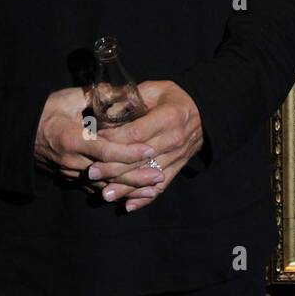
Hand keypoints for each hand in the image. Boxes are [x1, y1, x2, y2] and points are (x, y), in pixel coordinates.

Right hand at [33, 86, 161, 200]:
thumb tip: (121, 90)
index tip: (150, 150)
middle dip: (135, 176)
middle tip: (159, 176)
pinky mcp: (71, 178)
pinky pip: (96, 188)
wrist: (19, 134)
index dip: (128, 151)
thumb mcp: (67, 98)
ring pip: (104, 184)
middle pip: (108, 172)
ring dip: (129, 188)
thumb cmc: (45, 112)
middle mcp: (72, 160)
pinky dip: (116, 191)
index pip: (105, 149)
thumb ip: (95, 95)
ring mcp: (71, 172)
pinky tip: (134, 194)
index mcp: (71, 139)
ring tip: (153, 188)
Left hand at [89, 79, 203, 212]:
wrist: (204, 114)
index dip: (113, 138)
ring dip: (125, 188)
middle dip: (113, 167)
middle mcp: (175, 139)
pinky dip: (144, 199)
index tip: (93, 140)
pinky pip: (161, 186)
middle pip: (139, 158)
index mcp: (169, 117)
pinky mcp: (178, 167)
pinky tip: (128, 206)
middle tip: (90, 172)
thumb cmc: (173, 99)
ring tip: (105, 195)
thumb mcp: (155, 89)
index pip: (136, 133)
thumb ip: (131, 98)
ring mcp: (177, 156)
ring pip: (147, 175)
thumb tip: (105, 111)